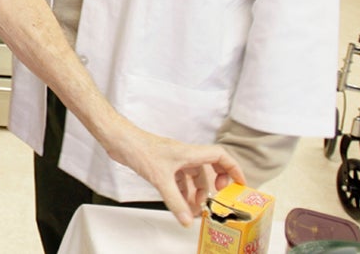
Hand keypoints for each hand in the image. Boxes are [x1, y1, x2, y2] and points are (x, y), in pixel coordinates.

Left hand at [108, 126, 244, 225]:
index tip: (240, 184)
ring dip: (194, 193)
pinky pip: (178, 180)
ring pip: (192, 177)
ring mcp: (173, 160)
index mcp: (190, 152)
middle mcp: (184, 155)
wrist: (119, 140)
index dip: (233, 169)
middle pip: (208, 170)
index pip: (220, 156)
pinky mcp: (162, 165)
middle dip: (211, 188)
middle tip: (210, 203)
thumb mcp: (160, 179)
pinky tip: (179, 204)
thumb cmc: (139, 149)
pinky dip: (181, 191)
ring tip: (192, 210)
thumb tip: (187, 220)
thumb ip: (175, 201)